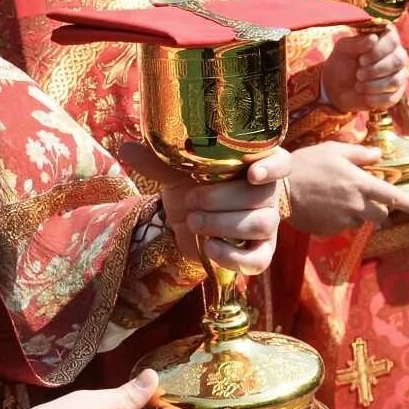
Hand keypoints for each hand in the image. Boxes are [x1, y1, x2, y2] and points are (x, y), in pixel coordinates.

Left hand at [156, 149, 290, 273]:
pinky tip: (210, 248)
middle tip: (191, 201)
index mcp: (255, 165)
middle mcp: (267, 194)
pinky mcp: (260, 252)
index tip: (252, 172)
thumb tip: (126, 148)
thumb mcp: (179, 172)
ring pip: (261, 225)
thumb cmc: (194, 186)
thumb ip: (159, 160)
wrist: (195, 220)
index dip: (272, 168)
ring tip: (195, 222)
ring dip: (224, 225)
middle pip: (261, 196)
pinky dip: (233, 256)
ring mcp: (266, 224)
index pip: (282, 163)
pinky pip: (258, 260)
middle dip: (222, 200)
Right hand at [281, 141, 408, 234]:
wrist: (279, 190)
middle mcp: (356, 206)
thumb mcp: (333, 150)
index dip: (407, 202)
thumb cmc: (306, 164)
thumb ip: (359, 154)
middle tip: (370, 201)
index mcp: (361, 184)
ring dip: (359, 214)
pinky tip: (327, 208)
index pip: (392, 196)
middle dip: (380, 209)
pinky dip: (341, 220)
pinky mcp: (330, 231)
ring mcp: (343, 221)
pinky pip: (343, 227)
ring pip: (361, 222)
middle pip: (381, 214)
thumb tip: (379, 155)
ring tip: (341, 201)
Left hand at [320, 26, 405, 114]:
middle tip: (359, 74)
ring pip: (396, 80)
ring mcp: (398, 75)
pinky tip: (363, 94)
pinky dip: (373, 98)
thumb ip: (357, 42)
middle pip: (399, 60)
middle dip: (376, 69)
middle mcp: (396, 55)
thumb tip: (374, 38)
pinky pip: (391, 97)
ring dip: (373, 85)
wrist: (335, 88)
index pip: (393, 40)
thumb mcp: (343, 49)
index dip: (379, 51)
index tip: (361, 60)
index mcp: (385, 40)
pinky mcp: (395, 94)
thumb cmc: (341, 63)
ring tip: (358, 85)